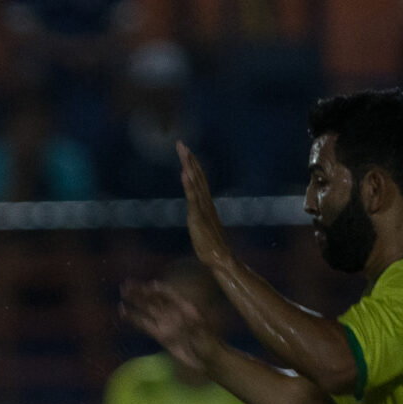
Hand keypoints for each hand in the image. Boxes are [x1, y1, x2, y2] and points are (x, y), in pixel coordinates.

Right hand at [121, 279, 216, 374]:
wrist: (208, 360)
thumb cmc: (211, 346)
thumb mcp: (206, 336)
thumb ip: (198, 329)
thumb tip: (192, 321)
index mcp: (186, 308)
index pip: (170, 295)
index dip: (160, 290)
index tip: (150, 286)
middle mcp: (174, 312)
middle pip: (155, 299)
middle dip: (141, 291)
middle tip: (127, 285)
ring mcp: (166, 323)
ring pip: (147, 309)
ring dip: (135, 300)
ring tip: (123, 292)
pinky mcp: (161, 336)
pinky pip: (144, 324)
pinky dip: (133, 318)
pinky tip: (123, 312)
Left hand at [177, 142, 231, 270]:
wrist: (221, 260)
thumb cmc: (212, 249)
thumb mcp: (202, 230)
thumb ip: (200, 221)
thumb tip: (197, 215)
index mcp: (205, 205)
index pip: (199, 180)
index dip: (193, 165)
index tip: (186, 151)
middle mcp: (205, 203)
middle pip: (197, 176)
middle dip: (189, 159)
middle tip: (181, 143)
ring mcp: (203, 209)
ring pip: (195, 183)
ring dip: (189, 166)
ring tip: (183, 151)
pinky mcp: (199, 217)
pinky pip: (193, 197)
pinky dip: (189, 184)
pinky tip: (184, 173)